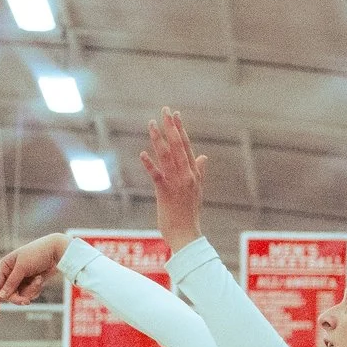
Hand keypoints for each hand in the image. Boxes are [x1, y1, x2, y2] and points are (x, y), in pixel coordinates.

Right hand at [0, 233, 69, 308]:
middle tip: (26, 301)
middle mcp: (11, 274)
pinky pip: (30, 294)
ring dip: (30, 291)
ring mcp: (21, 279)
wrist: (56, 251)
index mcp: (5, 266)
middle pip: (8, 294)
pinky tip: (40, 279)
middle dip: (18, 298)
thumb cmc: (37, 254)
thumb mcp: (22, 267)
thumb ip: (11, 282)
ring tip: (38, 279)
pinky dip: (35, 289)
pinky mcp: (30, 284)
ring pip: (20, 296)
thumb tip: (1, 296)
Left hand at [139, 109, 207, 252]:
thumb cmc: (189, 215)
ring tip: (151, 124)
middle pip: (179, 146)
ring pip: (167, 156)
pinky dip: (149, 164)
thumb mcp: (197, 191)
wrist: (187, 236)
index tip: (175, 115)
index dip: (180, 130)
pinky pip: (156, 176)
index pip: (187, 147)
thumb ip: (200, 172)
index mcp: (194, 174)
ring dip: (159, 139)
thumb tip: (204, 157)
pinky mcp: (166, 193)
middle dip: (171, 127)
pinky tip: (142, 153)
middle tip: (164, 110)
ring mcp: (177, 184)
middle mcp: (187, 176)